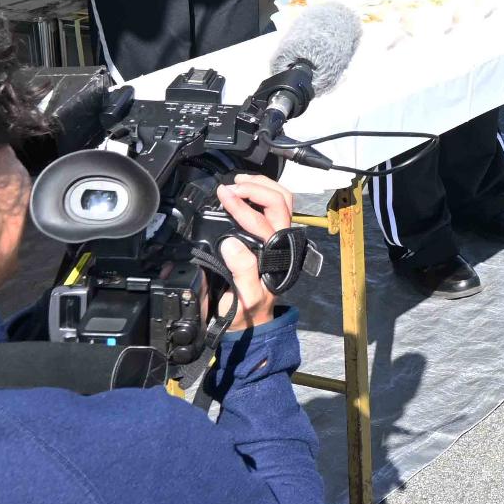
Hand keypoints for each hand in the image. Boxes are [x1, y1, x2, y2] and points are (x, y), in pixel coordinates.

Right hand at [215, 174, 294, 331]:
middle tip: (230, 185)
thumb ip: (242, 272)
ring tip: (238, 181)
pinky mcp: (272, 237)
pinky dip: (262, 192)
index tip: (222, 195)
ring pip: (281, 200)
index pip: (262, 219)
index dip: (241, 204)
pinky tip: (245, 190)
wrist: (251, 322)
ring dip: (261, 185)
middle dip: (255, 187)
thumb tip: (232, 242)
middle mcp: (281, 241)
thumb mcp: (244, 298)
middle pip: (279, 200)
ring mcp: (279, 237)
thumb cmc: (248, 312)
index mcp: (276, 253)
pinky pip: (275, 207)